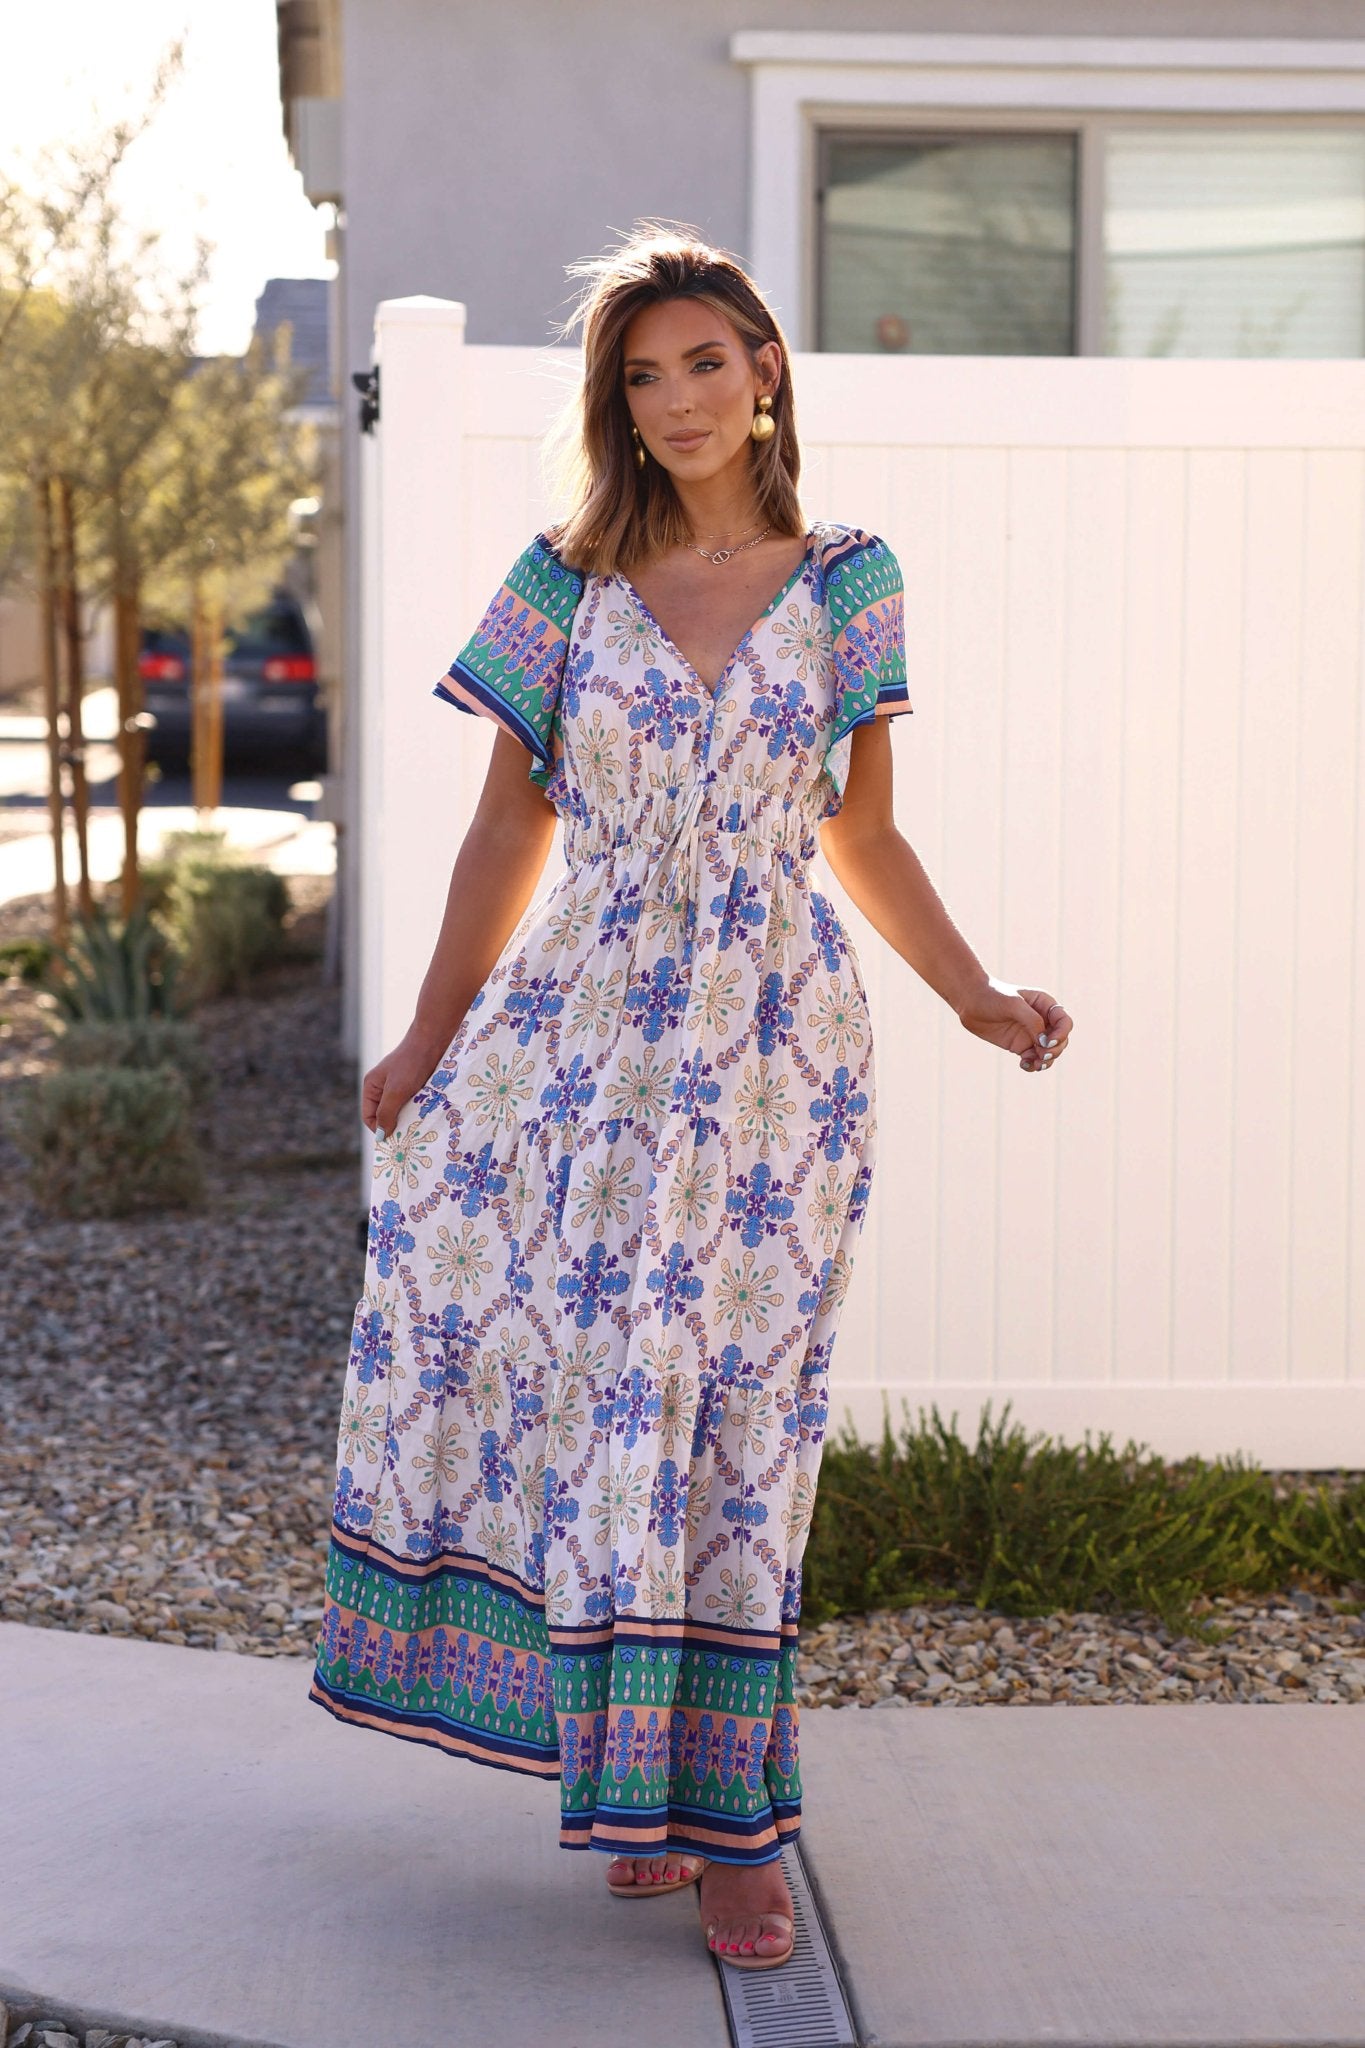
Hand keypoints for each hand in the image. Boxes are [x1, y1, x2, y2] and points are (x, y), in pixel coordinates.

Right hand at [361, 1022, 453, 1136]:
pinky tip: (425, 1113)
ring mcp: (398, 1085)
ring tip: (419, 1123)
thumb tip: (381, 1136)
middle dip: (395, 1124)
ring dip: (408, 1117)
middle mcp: (382, 1087)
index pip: (369, 1117)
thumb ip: (386, 1113)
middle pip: (384, 1115)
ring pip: (399, 1110)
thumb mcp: (396, 1091)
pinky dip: (417, 1110)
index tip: (396, 1140)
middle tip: (409, 1134)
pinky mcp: (413, 1084)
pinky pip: (411, 1103)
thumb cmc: (412, 1063)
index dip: (380, 1129)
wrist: (433, 1039)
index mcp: (372, 1086)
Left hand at [956, 975, 1072, 1072]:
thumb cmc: (992, 996)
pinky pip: (1034, 1059)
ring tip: (1035, 1063)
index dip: (1061, 1034)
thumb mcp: (1013, 1005)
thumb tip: (1044, 1041)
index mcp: (1045, 1005)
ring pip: (1049, 1052)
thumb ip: (1032, 1021)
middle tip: (1040, 1054)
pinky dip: (1033, 1065)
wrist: (969, 1001)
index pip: (1064, 1022)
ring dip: (1046, 1061)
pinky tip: (1023, 1064)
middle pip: (1061, 1040)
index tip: (1047, 1042)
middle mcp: (1042, 1020)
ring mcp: (1031, 1034)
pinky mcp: (1020, 1045)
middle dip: (1054, 1050)